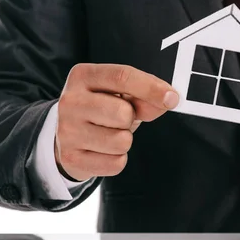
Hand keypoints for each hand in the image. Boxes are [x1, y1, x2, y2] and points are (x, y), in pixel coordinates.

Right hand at [55, 64, 178, 180]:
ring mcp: (66, 131)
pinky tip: (103, 150)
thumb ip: (144, 95)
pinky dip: (117, 159)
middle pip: (123, 113)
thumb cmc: (101, 108)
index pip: (122, 77)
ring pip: (121, 141)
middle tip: (119, 119)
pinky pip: (115, 163)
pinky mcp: (71, 158)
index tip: (173, 98)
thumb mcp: (120, 95)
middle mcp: (69, 101)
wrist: (67, 135)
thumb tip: (168, 100)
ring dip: (124, 140)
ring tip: (109, 133)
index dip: (152, 88)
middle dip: (131, 118)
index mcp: (83, 76)